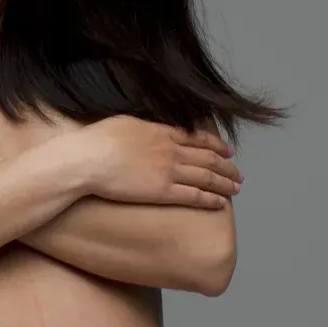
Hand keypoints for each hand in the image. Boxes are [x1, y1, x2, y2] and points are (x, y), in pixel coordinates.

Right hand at [75, 116, 240, 208]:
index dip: (216, 145)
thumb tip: (148, 128)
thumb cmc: (98, 140)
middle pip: (208, 158)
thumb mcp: (125, 122)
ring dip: (224, 183)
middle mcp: (171, 151)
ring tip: (236, 188)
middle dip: (226, 166)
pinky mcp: (163, 192)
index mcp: (162, 132)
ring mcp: (169, 171)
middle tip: (238, 173)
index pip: (197, 138)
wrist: (89, 159)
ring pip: (206, 177)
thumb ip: (143, 126)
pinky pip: (194, 196)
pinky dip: (210, 199)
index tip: (227, 150)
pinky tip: (220, 204)